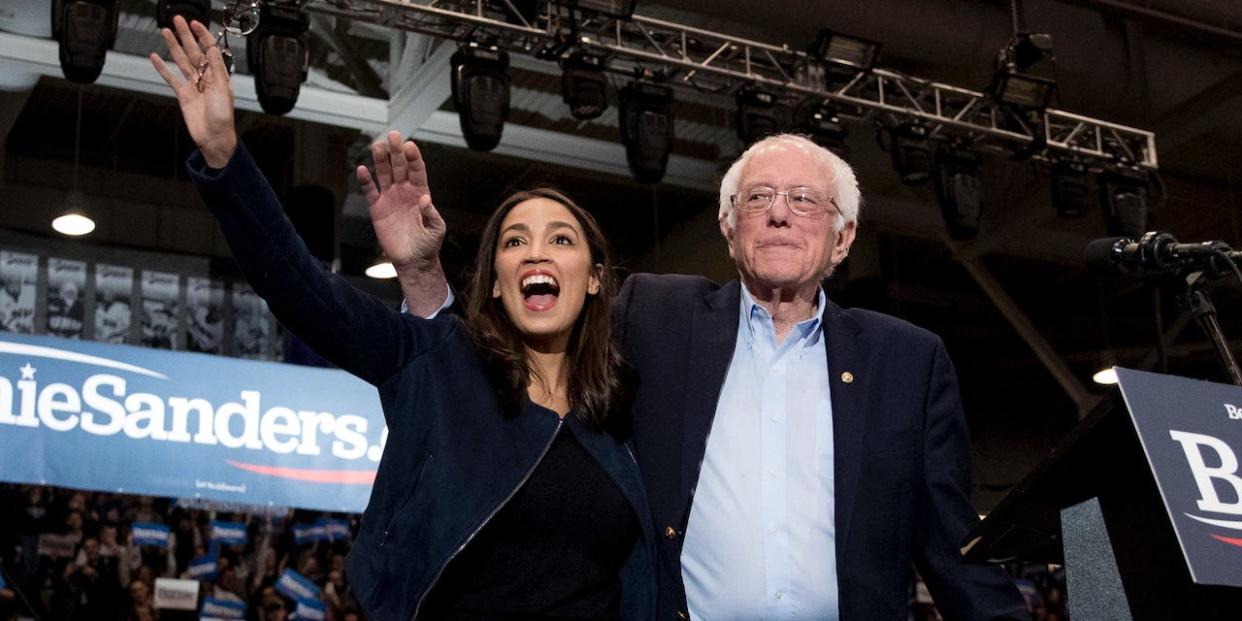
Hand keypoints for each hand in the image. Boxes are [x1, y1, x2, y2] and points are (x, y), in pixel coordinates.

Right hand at [149, 15, 236, 167]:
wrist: (214, 138)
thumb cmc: (223, 118)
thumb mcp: (223, 91)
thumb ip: (217, 69)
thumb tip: (213, 49)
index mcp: (218, 75)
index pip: (209, 50)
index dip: (202, 36)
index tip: (195, 23)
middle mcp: (205, 78)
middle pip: (193, 51)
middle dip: (185, 35)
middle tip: (177, 19)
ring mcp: (193, 85)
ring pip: (181, 61)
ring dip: (174, 46)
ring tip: (165, 31)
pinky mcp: (182, 95)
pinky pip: (171, 78)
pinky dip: (162, 68)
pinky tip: (154, 57)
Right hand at [357, 131, 445, 270]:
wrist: (413, 260)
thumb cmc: (428, 244)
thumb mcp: (436, 230)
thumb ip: (431, 215)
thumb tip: (425, 200)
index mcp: (421, 193)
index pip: (417, 170)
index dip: (413, 158)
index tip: (409, 146)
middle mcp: (405, 191)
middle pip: (399, 166)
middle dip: (396, 151)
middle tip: (393, 136)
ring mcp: (390, 198)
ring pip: (384, 174)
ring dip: (381, 160)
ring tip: (377, 146)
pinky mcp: (377, 208)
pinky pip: (370, 191)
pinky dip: (365, 181)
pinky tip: (362, 169)